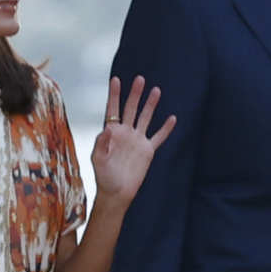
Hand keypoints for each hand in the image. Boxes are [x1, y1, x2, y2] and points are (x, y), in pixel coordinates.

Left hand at [92, 76, 176, 204]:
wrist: (117, 192)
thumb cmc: (104, 176)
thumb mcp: (98, 159)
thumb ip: (101, 143)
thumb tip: (108, 128)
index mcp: (111, 132)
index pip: (113, 109)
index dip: (114, 95)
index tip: (116, 79)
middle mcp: (125, 132)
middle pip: (131, 109)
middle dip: (135, 94)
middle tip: (140, 79)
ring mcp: (137, 140)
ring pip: (145, 118)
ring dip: (150, 105)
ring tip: (156, 90)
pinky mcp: (148, 150)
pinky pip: (158, 137)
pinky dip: (166, 128)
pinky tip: (172, 118)